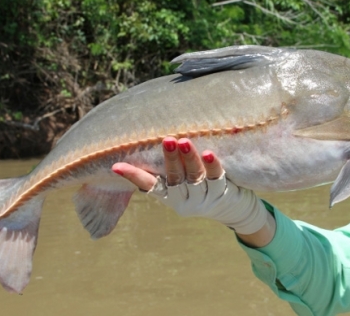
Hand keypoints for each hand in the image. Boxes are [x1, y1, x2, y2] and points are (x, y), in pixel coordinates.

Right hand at [111, 137, 268, 234]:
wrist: (234, 210)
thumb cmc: (202, 188)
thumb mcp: (183, 183)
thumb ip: (169, 169)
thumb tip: (148, 140)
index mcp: (171, 197)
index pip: (149, 186)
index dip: (133, 177)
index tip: (116, 166)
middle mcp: (185, 200)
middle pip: (174, 179)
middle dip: (169, 159)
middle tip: (166, 140)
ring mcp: (204, 199)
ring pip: (195, 178)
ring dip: (189, 159)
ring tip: (183, 141)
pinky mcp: (222, 193)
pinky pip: (216, 178)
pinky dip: (212, 165)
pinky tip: (208, 153)